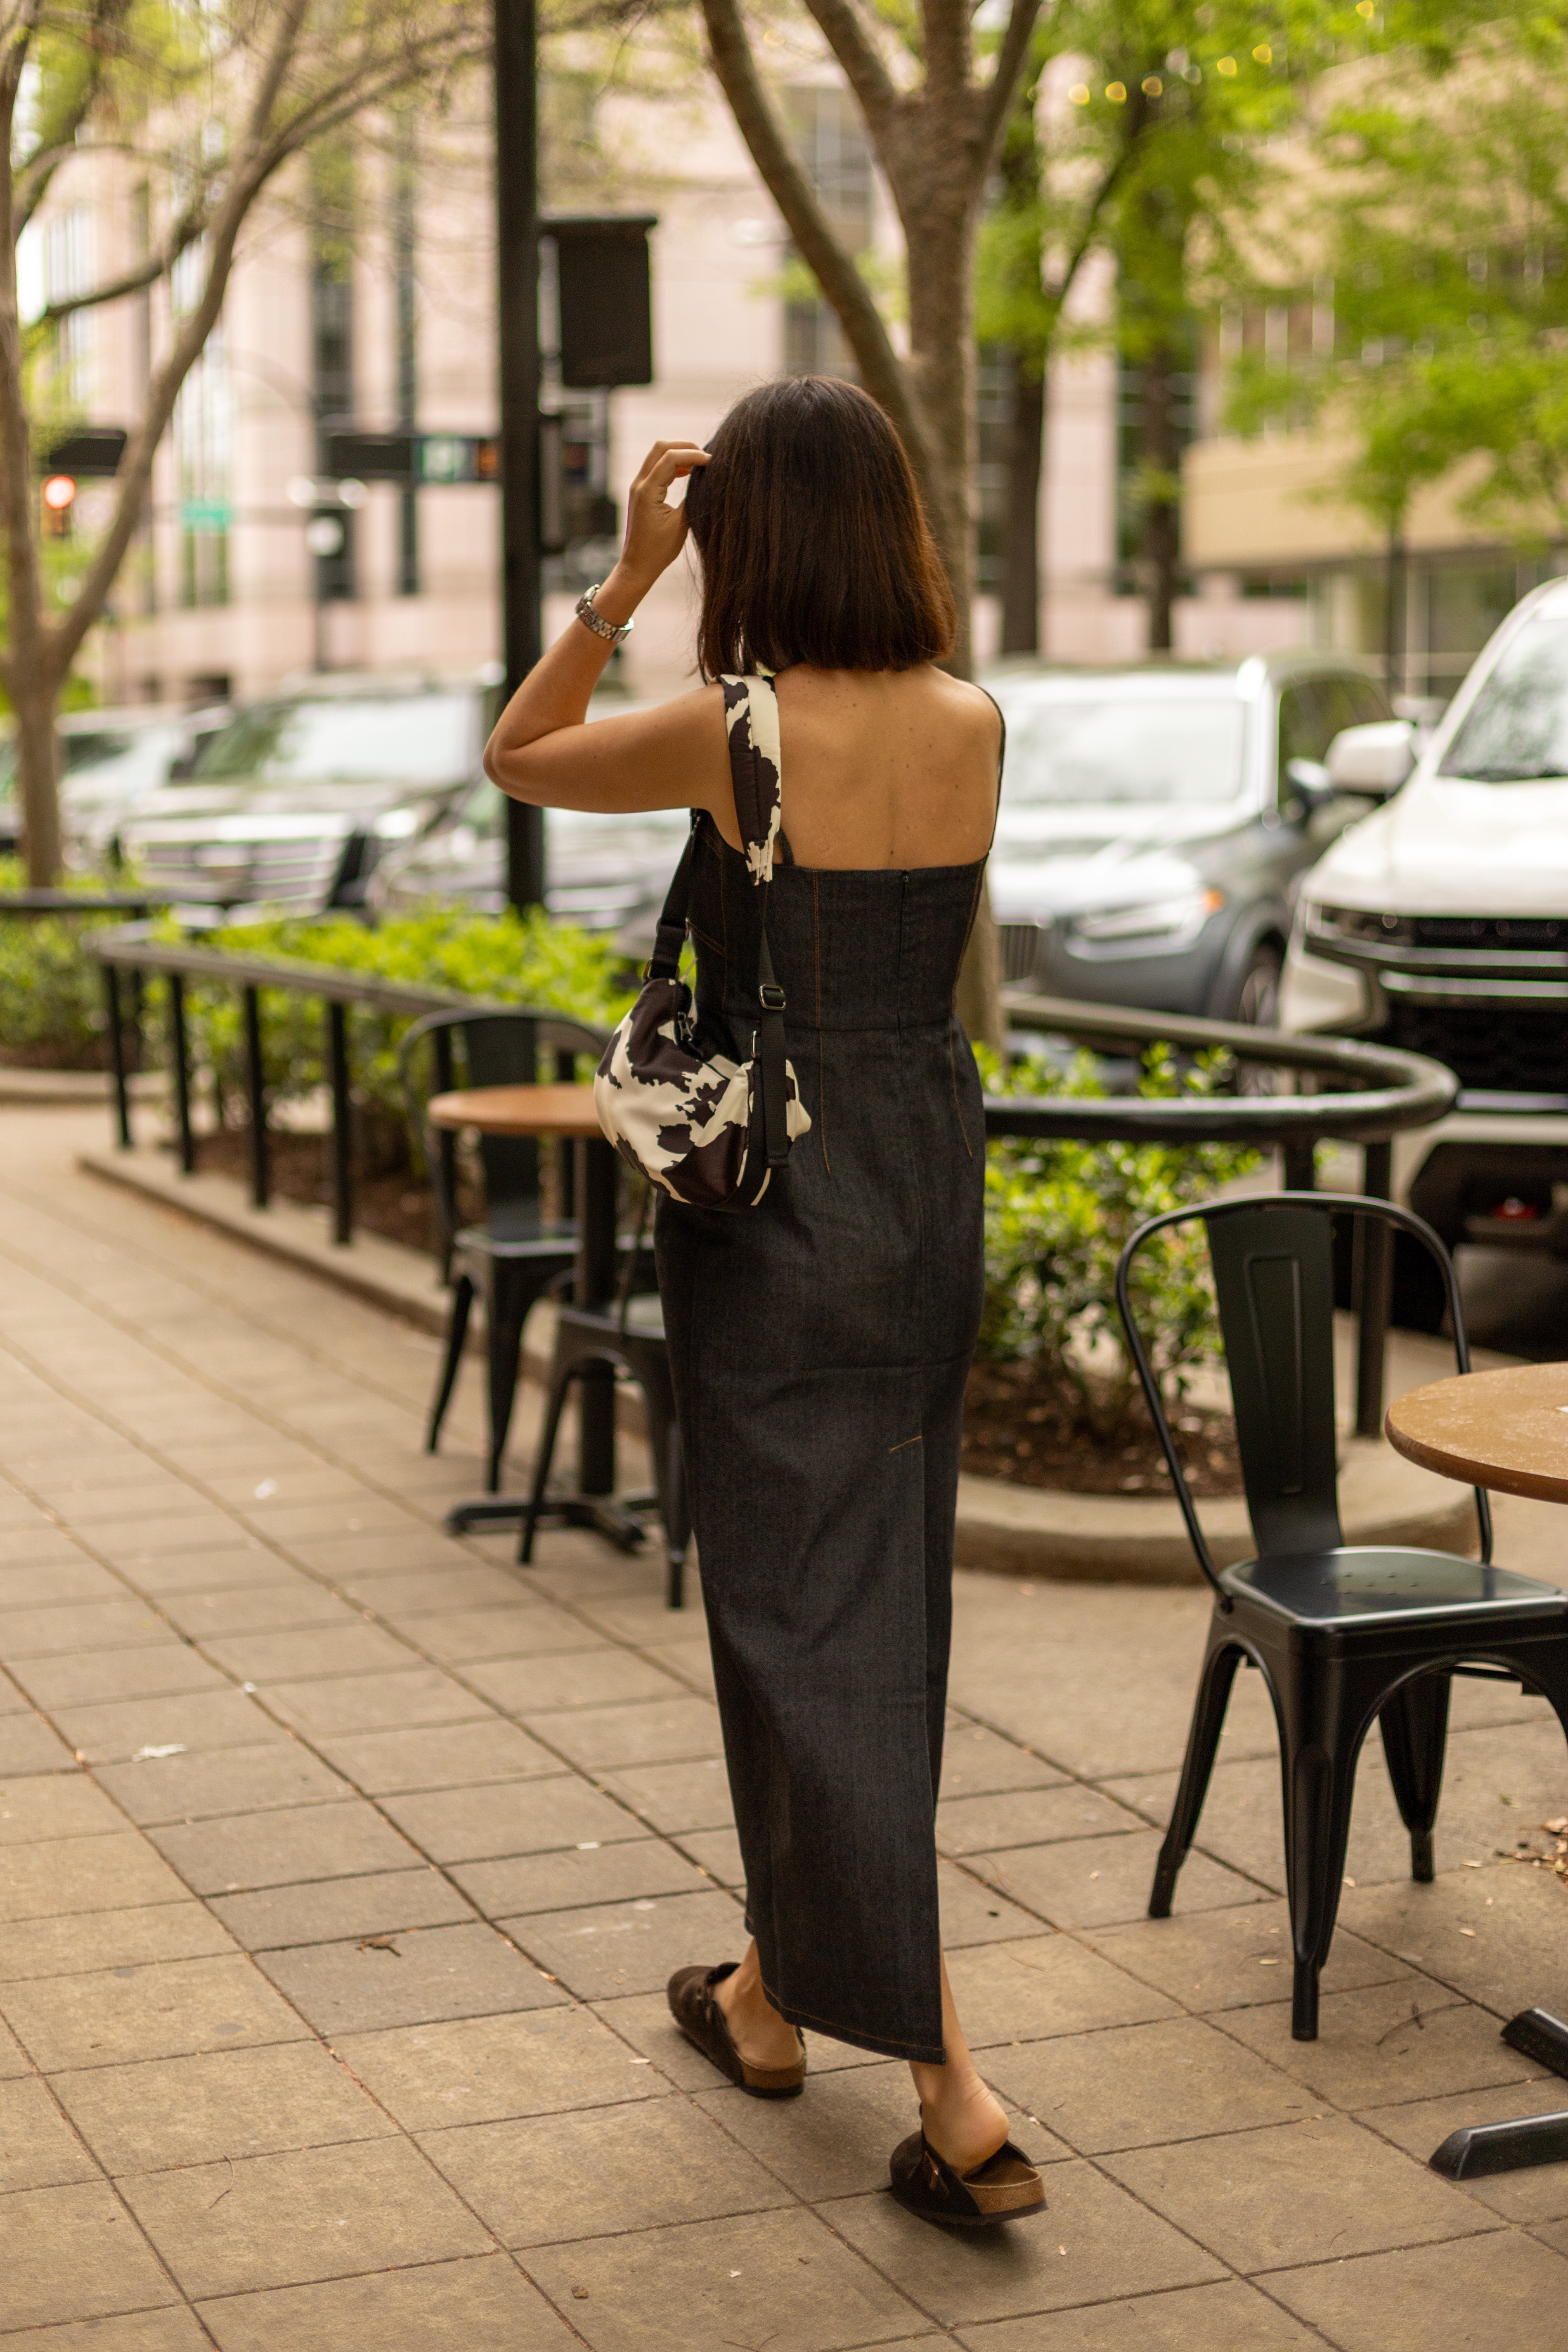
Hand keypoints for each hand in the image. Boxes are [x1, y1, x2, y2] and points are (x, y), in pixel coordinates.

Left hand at [613, 440, 709, 597]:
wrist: (637, 566)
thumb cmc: (658, 551)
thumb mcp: (681, 524)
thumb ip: (693, 498)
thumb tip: (706, 480)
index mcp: (648, 491)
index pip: (671, 458)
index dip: (694, 455)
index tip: (712, 462)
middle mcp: (639, 484)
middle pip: (661, 447)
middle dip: (685, 447)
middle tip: (706, 457)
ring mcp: (638, 486)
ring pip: (657, 455)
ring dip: (679, 454)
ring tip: (699, 464)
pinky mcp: (641, 491)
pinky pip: (656, 467)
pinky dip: (672, 464)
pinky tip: (687, 473)